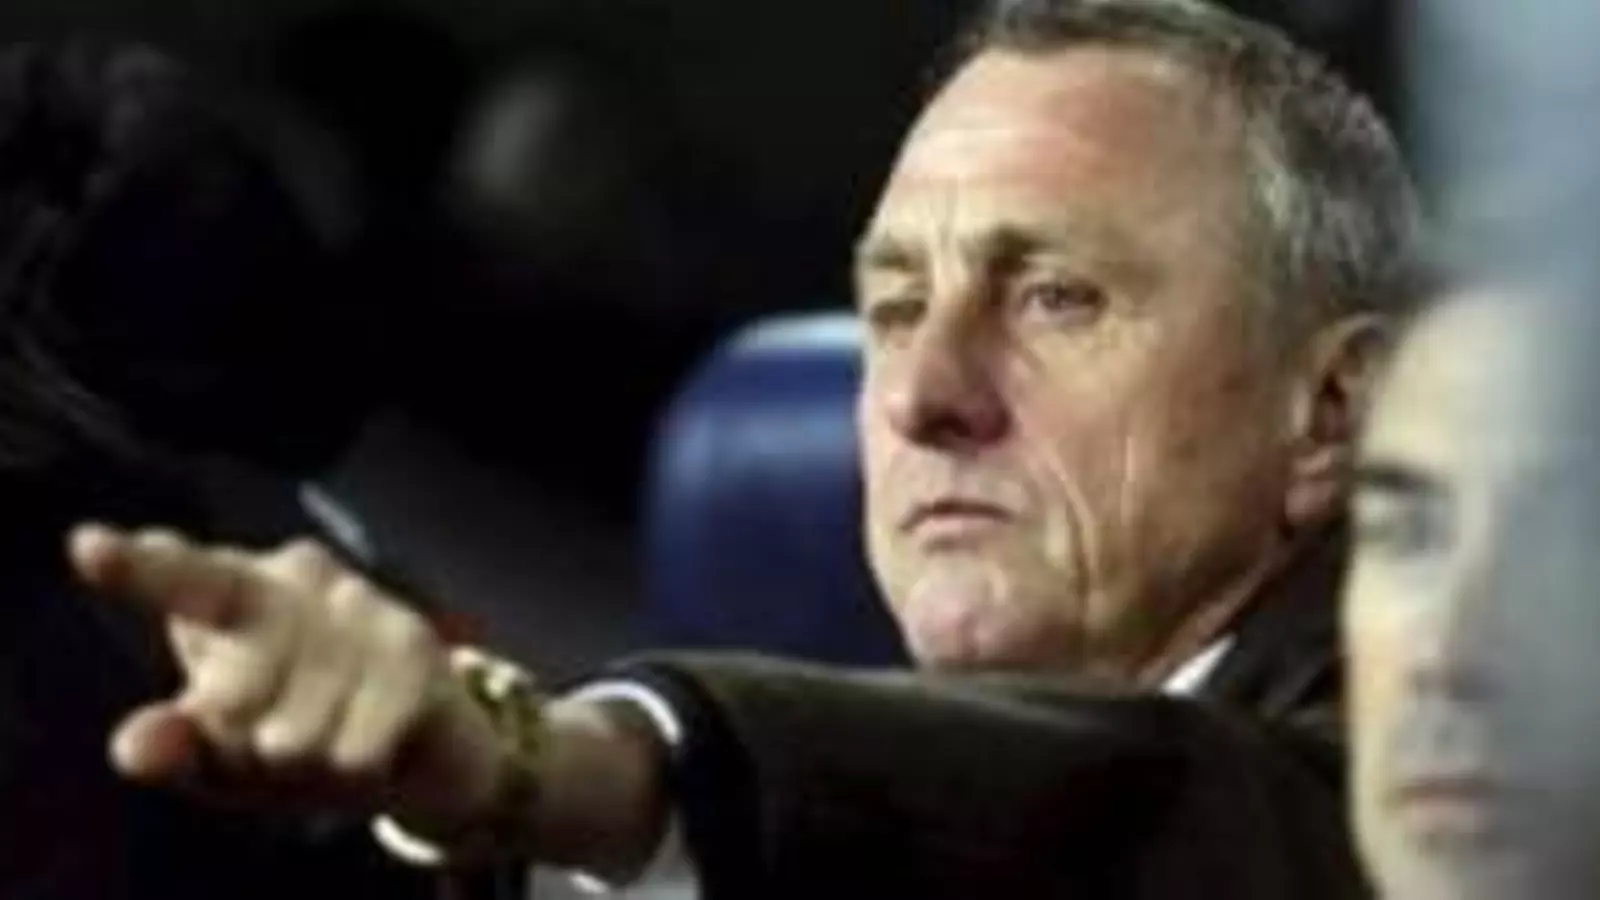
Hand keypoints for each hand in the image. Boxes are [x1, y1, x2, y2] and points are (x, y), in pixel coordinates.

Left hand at [68, 524, 505, 828]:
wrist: (427, 746)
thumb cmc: (305, 733)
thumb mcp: (228, 755)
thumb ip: (178, 748)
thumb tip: (132, 746)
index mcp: (236, 591)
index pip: (181, 579)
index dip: (136, 567)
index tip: (89, 548)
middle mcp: (299, 577)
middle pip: (233, 699)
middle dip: (249, 748)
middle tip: (281, 742)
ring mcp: (362, 604)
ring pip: (292, 735)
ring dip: (309, 762)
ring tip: (335, 739)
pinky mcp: (415, 645)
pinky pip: (352, 748)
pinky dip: (354, 768)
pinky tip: (371, 744)